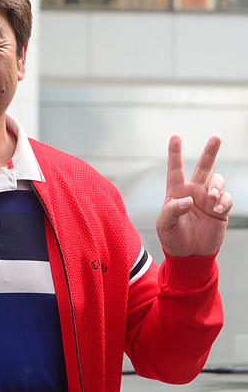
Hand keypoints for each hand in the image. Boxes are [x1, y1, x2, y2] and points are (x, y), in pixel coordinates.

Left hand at [156, 135, 231, 256]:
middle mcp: (193, 192)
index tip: (175, 136)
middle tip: (216, 137)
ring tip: (212, 196)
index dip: (174, 153)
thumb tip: (188, 200)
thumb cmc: (172, 239)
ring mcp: (208, 200)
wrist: (189, 255)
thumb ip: (172, 210)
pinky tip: (218, 210)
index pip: (175, 170)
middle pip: (203, 167)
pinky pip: (226, 199)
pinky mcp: (220, 210)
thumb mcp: (164, 225)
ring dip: (216, 185)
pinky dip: (224, 201)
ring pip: (217, 181)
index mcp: (176, 193)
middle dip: (210, 152)